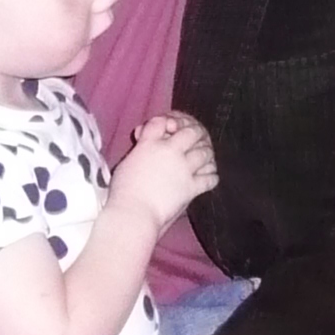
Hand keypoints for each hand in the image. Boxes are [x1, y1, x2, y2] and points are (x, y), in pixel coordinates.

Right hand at [107, 111, 215, 228]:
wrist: (133, 213)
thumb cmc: (122, 192)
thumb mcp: (126, 163)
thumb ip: (140, 150)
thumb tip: (145, 142)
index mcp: (149, 144)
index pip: (161, 121)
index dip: (168, 120)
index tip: (170, 126)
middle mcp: (169, 152)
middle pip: (191, 132)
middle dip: (196, 131)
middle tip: (198, 135)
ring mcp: (183, 169)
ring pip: (204, 152)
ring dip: (206, 152)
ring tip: (205, 155)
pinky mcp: (191, 187)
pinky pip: (209, 178)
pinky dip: (212, 176)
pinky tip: (210, 177)